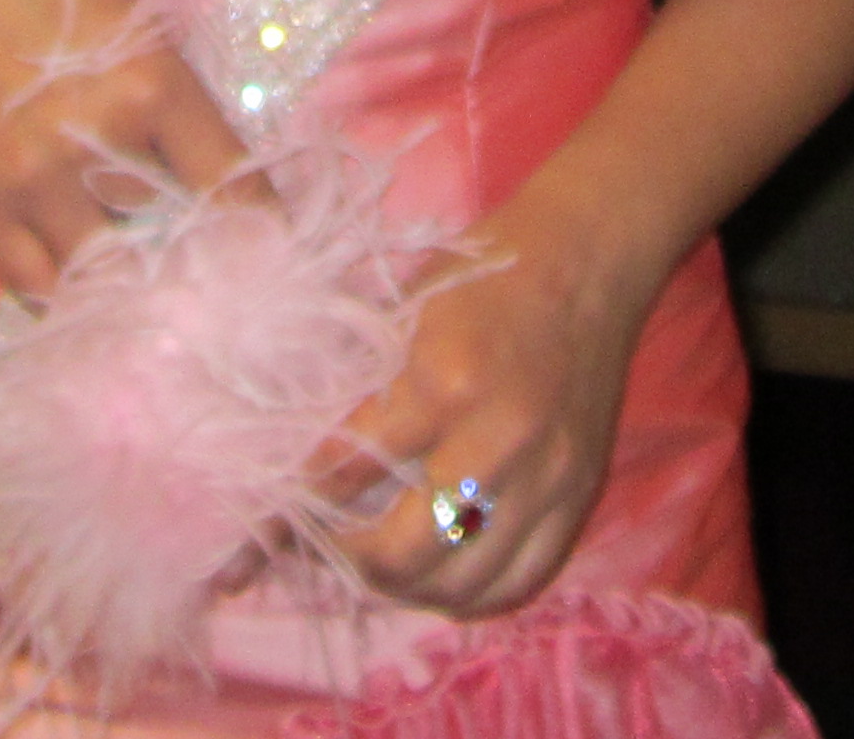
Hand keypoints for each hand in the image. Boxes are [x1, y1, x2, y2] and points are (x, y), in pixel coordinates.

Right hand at [0, 0, 254, 305]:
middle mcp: (95, 141)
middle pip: (172, 238)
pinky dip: (66, 296)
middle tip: (212, 275)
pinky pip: (32, 286)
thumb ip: (180, 109)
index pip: (233, 189)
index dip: (263, 233)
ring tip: (147, 283)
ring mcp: (30, 182)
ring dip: (129, 278)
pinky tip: (86, 289)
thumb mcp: (141, 27)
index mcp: (152, 85)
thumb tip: (222, 193)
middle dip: (195, 257)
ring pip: (104, 273)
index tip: (275, 254)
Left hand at [313, 190, 653, 618]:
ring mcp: (546, 476)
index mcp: (446, 384)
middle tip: (328, 545)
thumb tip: (293, 459)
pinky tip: (440, 577)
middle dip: (353, 560)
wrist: (584, 258)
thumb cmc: (482, 277)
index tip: (269, 511)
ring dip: (409, 588)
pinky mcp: (578, 495)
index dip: (302, 497)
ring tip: (379, 567)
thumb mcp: (403, 317)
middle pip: (407, 551)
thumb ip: (360, 393)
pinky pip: (521, 579)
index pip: (351, 470)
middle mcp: (499, 441)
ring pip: (463, 582)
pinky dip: (472, 594)